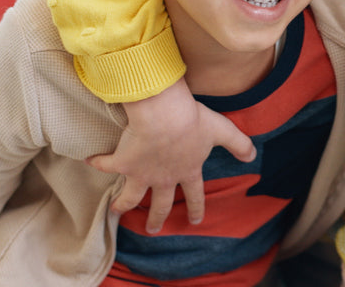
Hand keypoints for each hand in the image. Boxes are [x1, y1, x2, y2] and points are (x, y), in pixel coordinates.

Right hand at [88, 77, 255, 231]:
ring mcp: (142, 173)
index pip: (195, 194)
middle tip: (153, 229)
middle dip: (157, 217)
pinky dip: (99, 163)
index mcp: (188, 171)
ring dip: (123, 203)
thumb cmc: (194, 121)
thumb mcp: (223, 130)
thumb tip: (253, 155)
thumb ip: (239, 144)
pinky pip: (107, 164)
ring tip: (116, 210)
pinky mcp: (123, 162)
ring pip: (131, 196)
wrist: (164, 116)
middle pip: (161, 203)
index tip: (195, 221)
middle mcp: (165, 177)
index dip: (196, 208)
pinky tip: (90, 161)